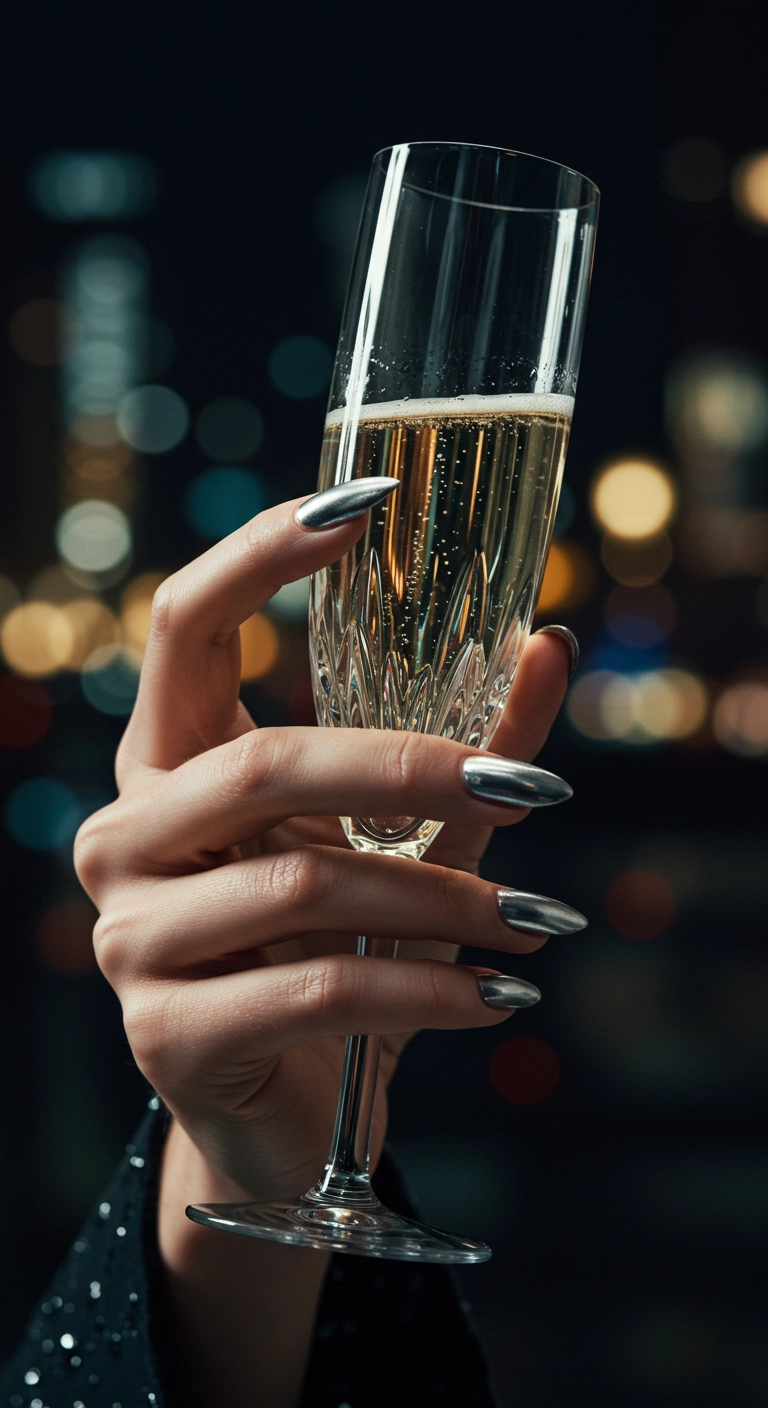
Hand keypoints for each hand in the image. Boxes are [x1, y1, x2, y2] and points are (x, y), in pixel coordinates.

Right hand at [75, 495, 571, 1204]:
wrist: (284, 1108)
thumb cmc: (332, 949)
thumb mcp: (400, 842)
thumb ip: (460, 755)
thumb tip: (547, 647)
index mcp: (167, 765)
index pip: (180, 625)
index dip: (259, 554)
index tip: (367, 509)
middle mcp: (126, 835)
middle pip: (260, 761)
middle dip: (408, 767)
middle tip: (529, 784)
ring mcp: (130, 937)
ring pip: (300, 883)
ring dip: (444, 899)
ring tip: (534, 920)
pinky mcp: (166, 1035)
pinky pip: (313, 990)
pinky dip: (425, 989)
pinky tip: (499, 998)